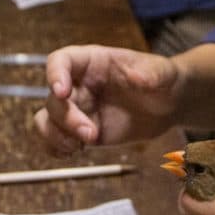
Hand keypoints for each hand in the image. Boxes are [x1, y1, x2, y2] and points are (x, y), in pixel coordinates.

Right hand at [35, 45, 185, 151]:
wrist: (168, 105)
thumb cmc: (162, 79)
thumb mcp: (162, 72)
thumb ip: (152, 73)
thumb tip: (138, 76)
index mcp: (92, 61)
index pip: (61, 60)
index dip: (54, 74)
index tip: (61, 92)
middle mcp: (78, 84)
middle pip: (53, 99)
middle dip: (67, 119)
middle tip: (92, 135)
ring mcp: (78, 109)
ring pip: (46, 120)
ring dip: (55, 136)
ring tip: (77, 148)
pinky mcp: (81, 131)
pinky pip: (54, 140)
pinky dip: (56, 149)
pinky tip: (73, 154)